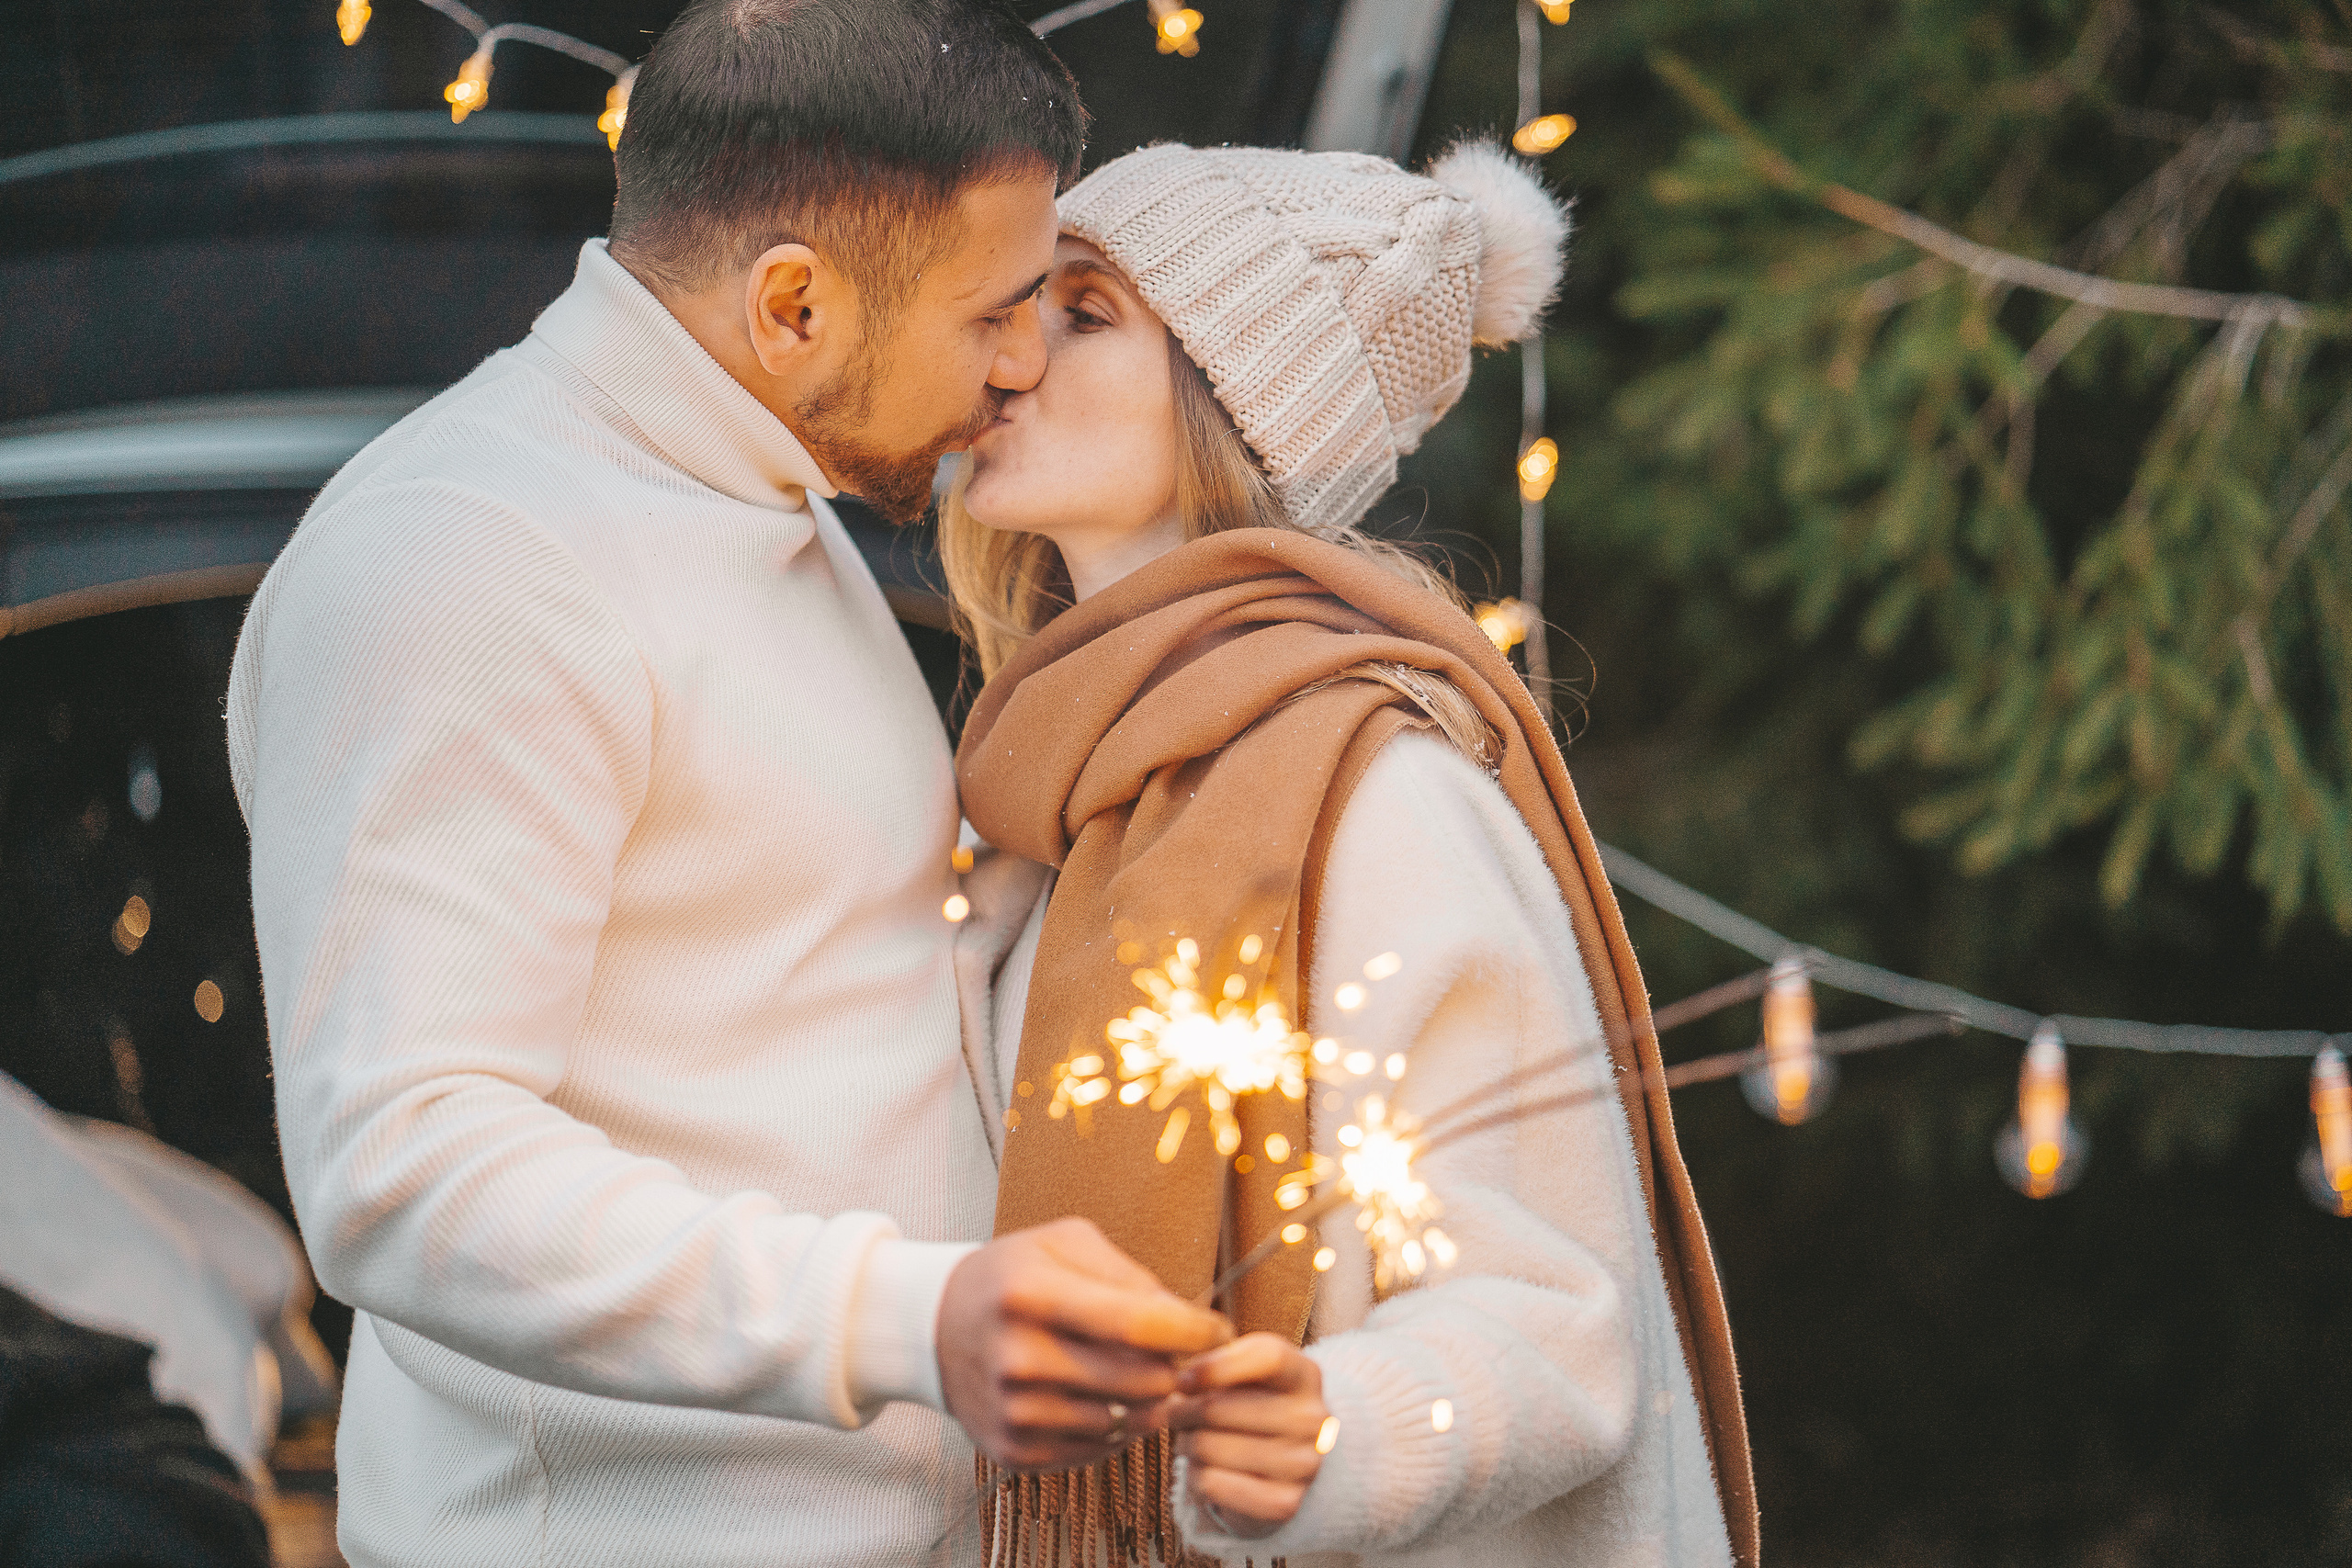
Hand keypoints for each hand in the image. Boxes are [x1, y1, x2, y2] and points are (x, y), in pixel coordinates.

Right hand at [938, 1217, 1231, 1471]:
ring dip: (1148, 1399)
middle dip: (1174, 1366)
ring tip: (1135, 1371)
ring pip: (1130, 1421)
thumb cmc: (1012, 1277)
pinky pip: (1101, 1450)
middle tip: (1171, 1351)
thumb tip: (1189, 1321)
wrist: (934, 1328)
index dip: (1193, 1331)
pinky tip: (1101, 1396)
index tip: (1217, 1329)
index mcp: (1030, 1294)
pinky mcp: (1015, 1451)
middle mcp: (1018, 1358)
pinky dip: (1117, 1425)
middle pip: (1142, 1380)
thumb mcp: (1064, 1244)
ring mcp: (1015, 1412)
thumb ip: (1131, 1275)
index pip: (1138, 1324)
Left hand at [1166, 1332, 1328, 1537]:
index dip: (1216, 1365)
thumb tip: (1182, 1382)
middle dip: (1181, 1411)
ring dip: (1184, 1444)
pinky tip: (1203, 1470)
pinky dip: (1193, 1476)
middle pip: (1218, 1407)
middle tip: (1174, 1415)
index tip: (1184, 1379)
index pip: (1269, 1357)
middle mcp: (1314, 1420)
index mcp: (1306, 1376)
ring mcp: (1303, 1464)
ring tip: (1188, 1441)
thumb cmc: (1253, 1407)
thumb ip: (1218, 1364)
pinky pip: (1210, 1483)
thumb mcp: (1245, 1374)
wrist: (1280, 1467)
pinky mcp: (1284, 1503)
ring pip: (1207, 1447)